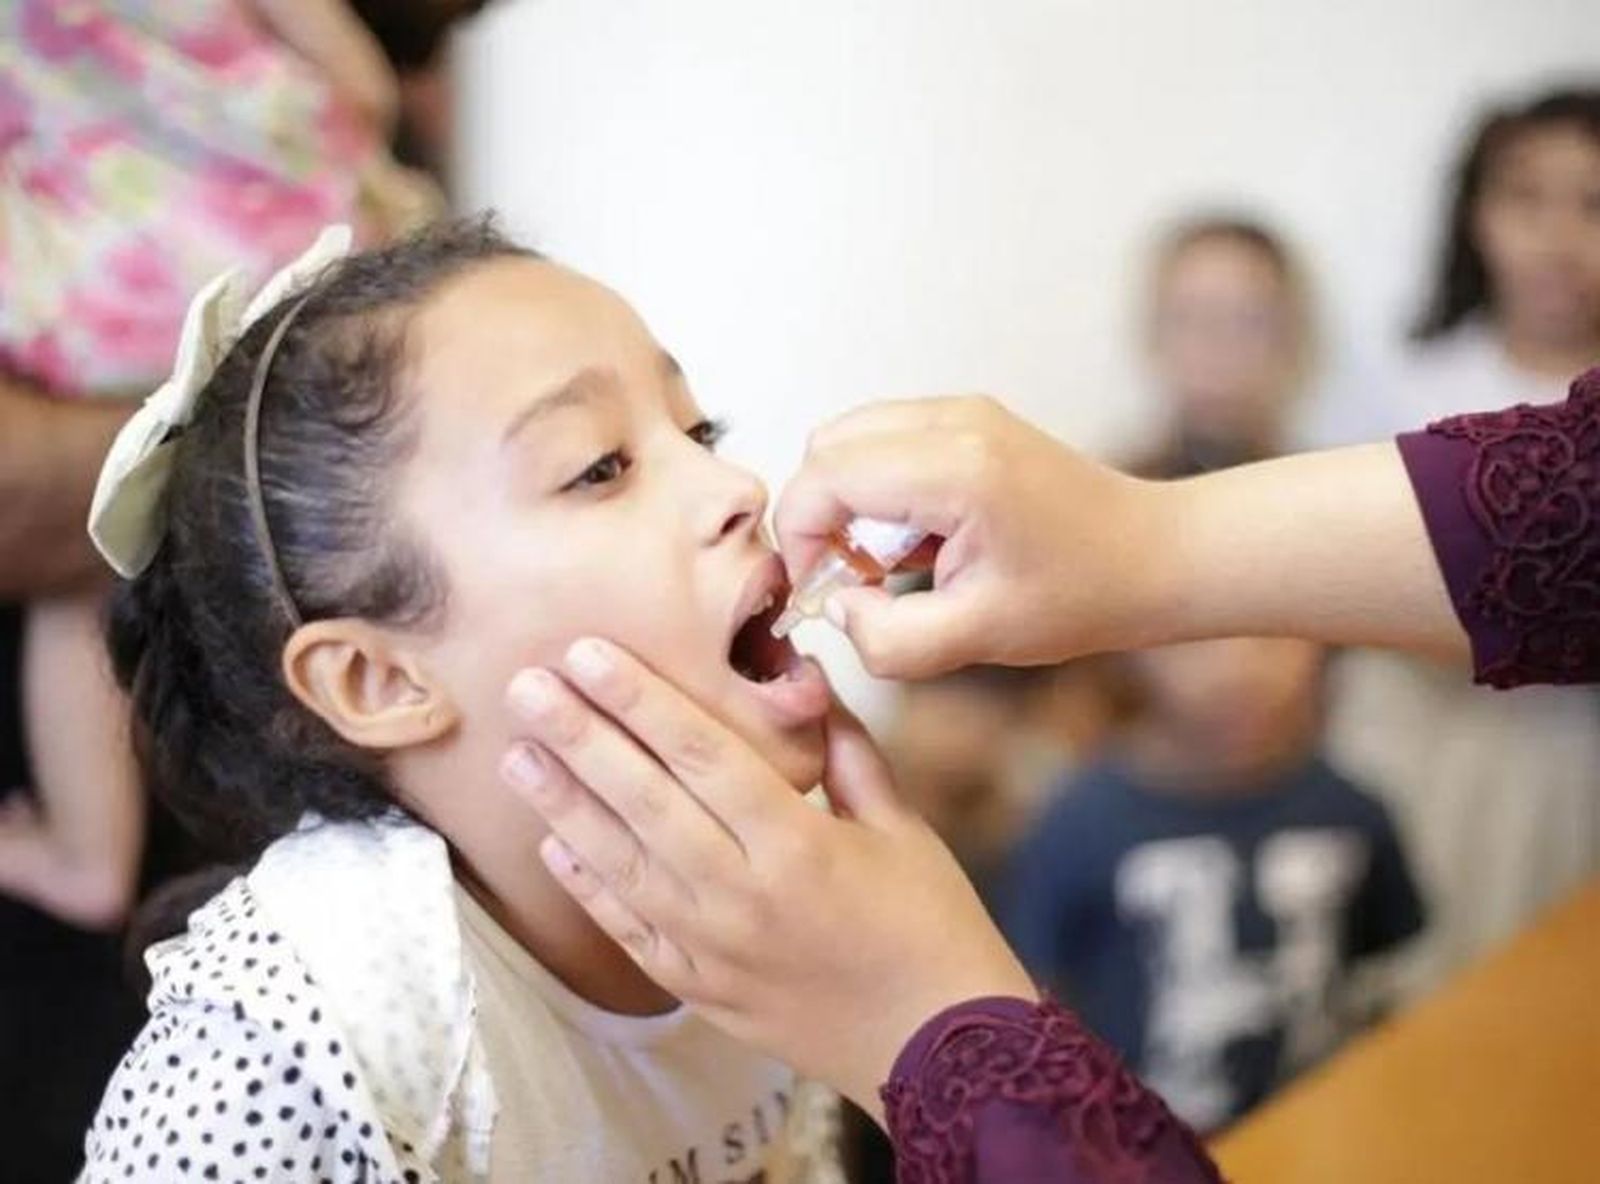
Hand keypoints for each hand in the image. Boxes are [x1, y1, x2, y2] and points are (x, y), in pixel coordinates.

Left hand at [500, 639, 1035, 1116]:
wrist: (939, 1049)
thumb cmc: (930, 924)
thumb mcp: (903, 827)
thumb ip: (849, 752)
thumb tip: (809, 680)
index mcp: (797, 845)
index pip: (702, 754)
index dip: (641, 699)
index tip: (590, 653)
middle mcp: (742, 895)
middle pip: (644, 802)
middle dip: (579, 738)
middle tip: (525, 686)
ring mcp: (713, 948)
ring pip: (621, 865)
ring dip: (563, 807)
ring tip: (517, 755)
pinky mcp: (700, 988)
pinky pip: (630, 931)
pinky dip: (588, 887)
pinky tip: (552, 845)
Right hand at [775, 396, 1172, 677]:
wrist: (1153, 556)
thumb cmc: (1081, 595)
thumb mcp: (979, 637)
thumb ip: (889, 640)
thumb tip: (838, 608)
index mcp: (957, 470)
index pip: (825, 475)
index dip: (799, 536)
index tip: (820, 588)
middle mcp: (954, 421)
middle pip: (827, 447)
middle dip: (819, 517)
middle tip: (855, 578)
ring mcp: (961, 410)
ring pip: (849, 438)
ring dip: (846, 502)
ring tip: (888, 561)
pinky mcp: (966, 418)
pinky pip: (883, 440)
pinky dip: (875, 489)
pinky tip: (915, 539)